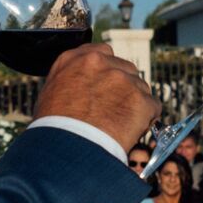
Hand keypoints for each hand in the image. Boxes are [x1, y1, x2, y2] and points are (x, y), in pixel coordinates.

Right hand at [32, 43, 159, 150]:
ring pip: (140, 87)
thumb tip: (81, 84)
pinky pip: (152, 107)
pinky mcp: (140, 99)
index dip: (108, 70)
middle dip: (124, 87)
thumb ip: (70, 79)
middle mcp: (100, 62)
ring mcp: (122, 79)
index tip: (108, 85)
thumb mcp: (51, 93)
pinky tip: (132, 131)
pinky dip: (146, 119)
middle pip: (125, 68)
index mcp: (76, 59)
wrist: (67, 149)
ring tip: (120, 124)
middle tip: (115, 108)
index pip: (102, 53)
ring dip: (135, 103)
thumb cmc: (54, 128)